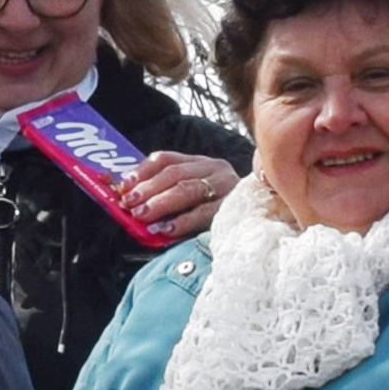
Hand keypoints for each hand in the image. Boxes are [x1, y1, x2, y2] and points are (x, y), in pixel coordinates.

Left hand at [118, 149, 235, 242]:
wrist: (264, 215)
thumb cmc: (217, 210)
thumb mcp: (194, 194)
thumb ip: (167, 194)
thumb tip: (130, 202)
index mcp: (200, 163)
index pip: (166, 159)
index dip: (142, 171)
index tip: (124, 185)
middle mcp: (214, 169)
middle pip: (175, 174)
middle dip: (148, 189)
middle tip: (130, 204)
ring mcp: (226, 186)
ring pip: (189, 189)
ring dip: (161, 203)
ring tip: (143, 216)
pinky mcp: (234, 207)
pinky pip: (205, 213)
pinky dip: (183, 221)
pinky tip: (167, 230)